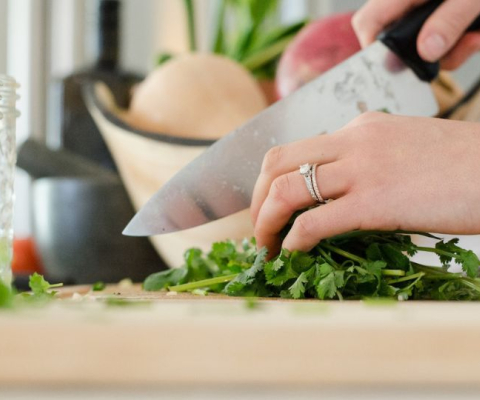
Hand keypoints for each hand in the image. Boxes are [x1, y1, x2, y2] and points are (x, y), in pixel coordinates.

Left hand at [250, 112, 479, 254]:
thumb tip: (342, 188)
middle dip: (257, 198)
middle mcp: (353, 141)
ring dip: (265, 221)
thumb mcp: (406, 146)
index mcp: (361, 127)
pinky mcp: (376, 202)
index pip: (298, 148)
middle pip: (277, 162)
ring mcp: (363, 169)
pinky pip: (315, 221)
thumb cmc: (463, 164)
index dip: (273, 180)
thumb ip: (369, 159)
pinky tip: (293, 253)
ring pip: (286, 189)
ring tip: (265, 247)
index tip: (270, 206)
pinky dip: (294, 240)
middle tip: (258, 227)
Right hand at [352, 0, 479, 68]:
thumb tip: (427, 51)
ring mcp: (431, 9)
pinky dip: (464, 41)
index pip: (369, 22)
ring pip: (425, 43)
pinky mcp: (447, 15)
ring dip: (453, 50)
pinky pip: (446, 37)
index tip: (397, 67)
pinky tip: (477, 33)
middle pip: (400, 38)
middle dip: (428, 53)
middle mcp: (414, 1)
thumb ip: (451, 18)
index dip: (374, 48)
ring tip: (475, 38)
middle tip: (456, 50)